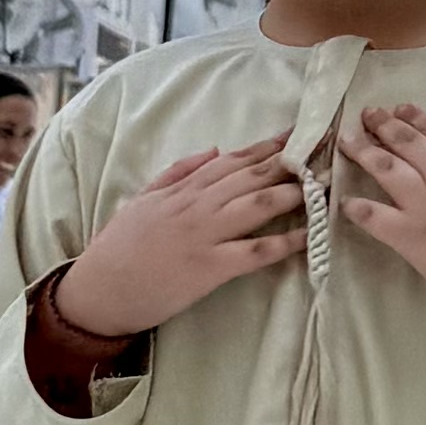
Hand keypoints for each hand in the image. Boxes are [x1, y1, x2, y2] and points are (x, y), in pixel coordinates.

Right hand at [52, 143, 314, 344]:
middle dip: (292, 162)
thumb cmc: (117, 248)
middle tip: (327, 151)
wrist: (98, 291)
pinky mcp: (210, 268)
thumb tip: (214, 149)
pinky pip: (255, 251)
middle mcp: (197, 205)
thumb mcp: (142, 198)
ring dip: (295, 194)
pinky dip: (284, 243)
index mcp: (182, 189)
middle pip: (253, 176)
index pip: (233, 160)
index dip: (268, 146)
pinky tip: (310, 237)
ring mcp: (205, 235)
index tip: (299, 133)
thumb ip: (177, 172)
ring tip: (325, 185)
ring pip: (258, 206)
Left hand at [334, 106, 425, 330]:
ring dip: (363, 152)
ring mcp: (424, 207)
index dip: (415, 117)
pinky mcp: (410, 237)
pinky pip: (375, 217)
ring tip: (347, 142)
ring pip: (386, 169)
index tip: (399, 109)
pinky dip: (358, 208)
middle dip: (382, 125)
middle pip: (406, 142)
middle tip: (367, 115)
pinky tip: (345, 202)